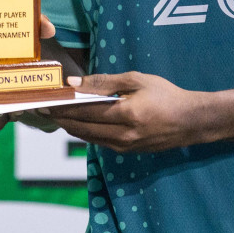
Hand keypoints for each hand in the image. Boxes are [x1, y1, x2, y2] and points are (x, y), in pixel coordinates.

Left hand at [48, 72, 218, 152]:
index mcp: (126, 114)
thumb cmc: (166, 95)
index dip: (61, 107)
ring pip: (87, 138)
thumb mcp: (137, 80)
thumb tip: (75, 83)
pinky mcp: (127, 152)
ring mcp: (125, 147)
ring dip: (69, 127)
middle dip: (59, 118)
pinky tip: (76, 124)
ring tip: (54, 115)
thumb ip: (104, 82)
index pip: (84, 111)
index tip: (44, 101)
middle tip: (41, 109)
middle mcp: (123, 135)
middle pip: (81, 128)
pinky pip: (98, 142)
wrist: (192, 122)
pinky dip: (84, 133)